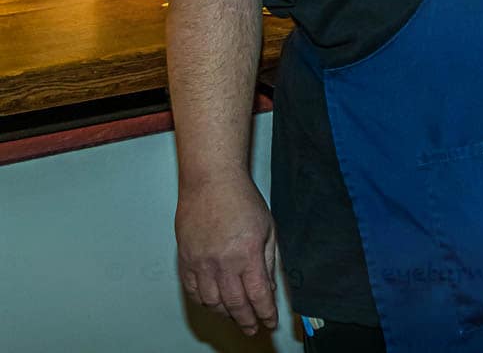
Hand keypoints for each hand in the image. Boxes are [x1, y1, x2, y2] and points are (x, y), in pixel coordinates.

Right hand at [175, 171, 278, 335]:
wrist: (211, 182)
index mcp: (247, 254)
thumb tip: (269, 286)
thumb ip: (268, 260)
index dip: (266, 313)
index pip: (258, 295)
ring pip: (212, 302)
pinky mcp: (186, 260)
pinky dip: (204, 302)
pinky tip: (213, 303)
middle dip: (247, 320)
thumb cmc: (240, 199)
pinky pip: (193, 291)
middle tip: (253, 328)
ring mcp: (201, 263)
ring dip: (226, 314)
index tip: (270, 321)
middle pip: (235, 304)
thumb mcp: (267, 228)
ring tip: (236, 317)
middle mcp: (222, 263)